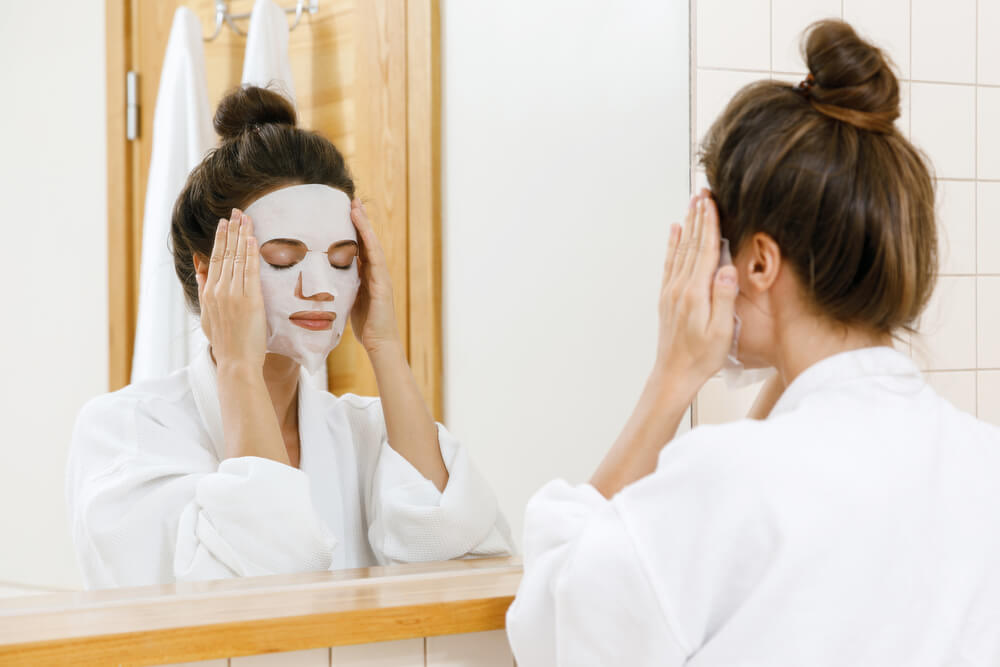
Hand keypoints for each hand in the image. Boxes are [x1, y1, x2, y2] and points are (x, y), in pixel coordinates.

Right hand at [195, 208, 266, 370]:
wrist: (236, 363)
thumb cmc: (226, 342)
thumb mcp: (208, 316)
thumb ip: (204, 291)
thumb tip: (200, 272)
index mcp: (209, 294)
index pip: (215, 259)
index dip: (221, 239)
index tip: (226, 222)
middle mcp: (219, 291)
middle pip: (225, 254)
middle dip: (232, 231)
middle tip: (237, 211)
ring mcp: (233, 295)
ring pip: (237, 258)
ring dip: (242, 236)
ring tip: (246, 218)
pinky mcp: (249, 301)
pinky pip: (250, 271)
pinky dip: (250, 253)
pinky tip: (252, 239)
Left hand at [350, 199, 401, 353]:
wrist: (379, 342)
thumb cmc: (364, 325)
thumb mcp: (348, 299)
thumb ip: (342, 286)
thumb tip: (323, 279)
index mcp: (367, 275)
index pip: (359, 247)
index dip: (353, 228)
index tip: (344, 211)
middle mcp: (376, 272)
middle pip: (367, 240)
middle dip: (359, 220)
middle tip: (351, 199)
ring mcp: (381, 276)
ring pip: (372, 244)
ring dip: (364, 224)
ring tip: (356, 206)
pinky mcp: (383, 283)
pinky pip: (376, 257)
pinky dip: (370, 241)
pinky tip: (364, 229)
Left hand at [653, 190, 738, 399]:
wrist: (673, 374)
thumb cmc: (702, 357)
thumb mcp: (721, 331)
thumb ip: (723, 298)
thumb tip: (726, 268)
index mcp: (696, 293)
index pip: (706, 250)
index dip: (710, 224)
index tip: (712, 202)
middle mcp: (680, 287)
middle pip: (692, 243)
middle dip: (698, 216)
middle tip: (703, 191)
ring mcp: (671, 291)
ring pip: (681, 249)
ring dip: (687, 224)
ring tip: (692, 203)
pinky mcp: (667, 297)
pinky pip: (670, 263)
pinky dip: (673, 244)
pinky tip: (675, 231)